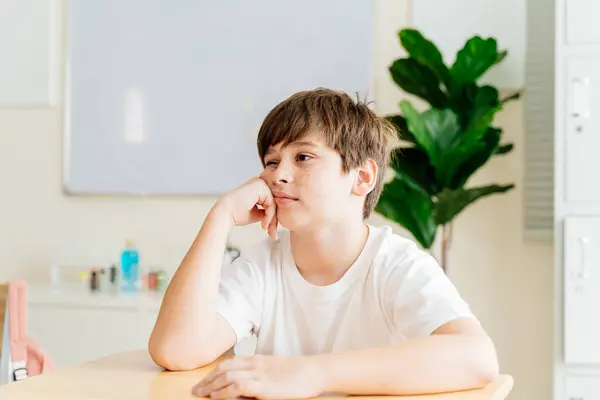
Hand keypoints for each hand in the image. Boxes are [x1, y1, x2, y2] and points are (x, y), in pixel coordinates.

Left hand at [191, 355, 324, 398]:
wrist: (314, 371)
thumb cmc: (297, 373)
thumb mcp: (274, 370)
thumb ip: (258, 374)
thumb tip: (244, 385)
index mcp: (257, 359)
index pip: (229, 363)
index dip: (213, 373)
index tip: (203, 382)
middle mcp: (255, 364)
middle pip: (224, 369)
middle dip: (207, 380)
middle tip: (196, 390)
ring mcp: (259, 374)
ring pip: (227, 376)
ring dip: (211, 386)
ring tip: (201, 394)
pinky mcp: (264, 386)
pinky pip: (239, 386)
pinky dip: (224, 391)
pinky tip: (216, 397)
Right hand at [217, 177, 277, 239]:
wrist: (225, 213)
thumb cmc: (237, 214)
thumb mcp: (256, 213)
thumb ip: (266, 212)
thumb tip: (277, 217)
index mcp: (258, 188)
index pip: (271, 203)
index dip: (273, 218)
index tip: (271, 232)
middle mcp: (260, 183)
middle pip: (274, 203)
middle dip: (274, 220)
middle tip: (273, 234)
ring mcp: (260, 183)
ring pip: (274, 204)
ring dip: (272, 219)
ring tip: (267, 229)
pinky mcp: (260, 186)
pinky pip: (271, 203)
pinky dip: (270, 215)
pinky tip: (264, 224)